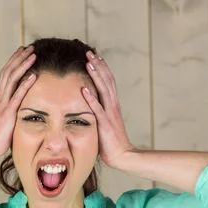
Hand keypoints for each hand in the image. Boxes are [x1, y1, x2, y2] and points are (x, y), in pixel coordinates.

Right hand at [0, 45, 36, 156]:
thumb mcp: (6, 118)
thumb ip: (11, 108)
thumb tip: (21, 105)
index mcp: (0, 97)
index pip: (6, 73)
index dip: (14, 61)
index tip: (23, 51)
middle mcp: (0, 96)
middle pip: (9, 71)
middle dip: (19, 57)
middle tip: (30, 46)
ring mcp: (3, 103)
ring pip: (12, 78)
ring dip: (23, 65)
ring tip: (33, 55)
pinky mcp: (8, 112)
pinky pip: (17, 95)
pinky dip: (25, 84)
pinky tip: (33, 76)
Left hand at [81, 50, 134, 168]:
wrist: (123, 155)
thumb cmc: (112, 142)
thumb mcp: (106, 122)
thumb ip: (100, 111)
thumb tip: (91, 104)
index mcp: (113, 104)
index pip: (108, 81)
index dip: (102, 67)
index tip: (94, 56)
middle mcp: (113, 105)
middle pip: (107, 80)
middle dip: (98, 65)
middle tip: (90, 52)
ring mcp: (110, 113)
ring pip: (103, 90)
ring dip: (95, 75)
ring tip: (88, 62)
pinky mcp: (105, 124)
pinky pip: (97, 109)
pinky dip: (91, 98)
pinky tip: (84, 89)